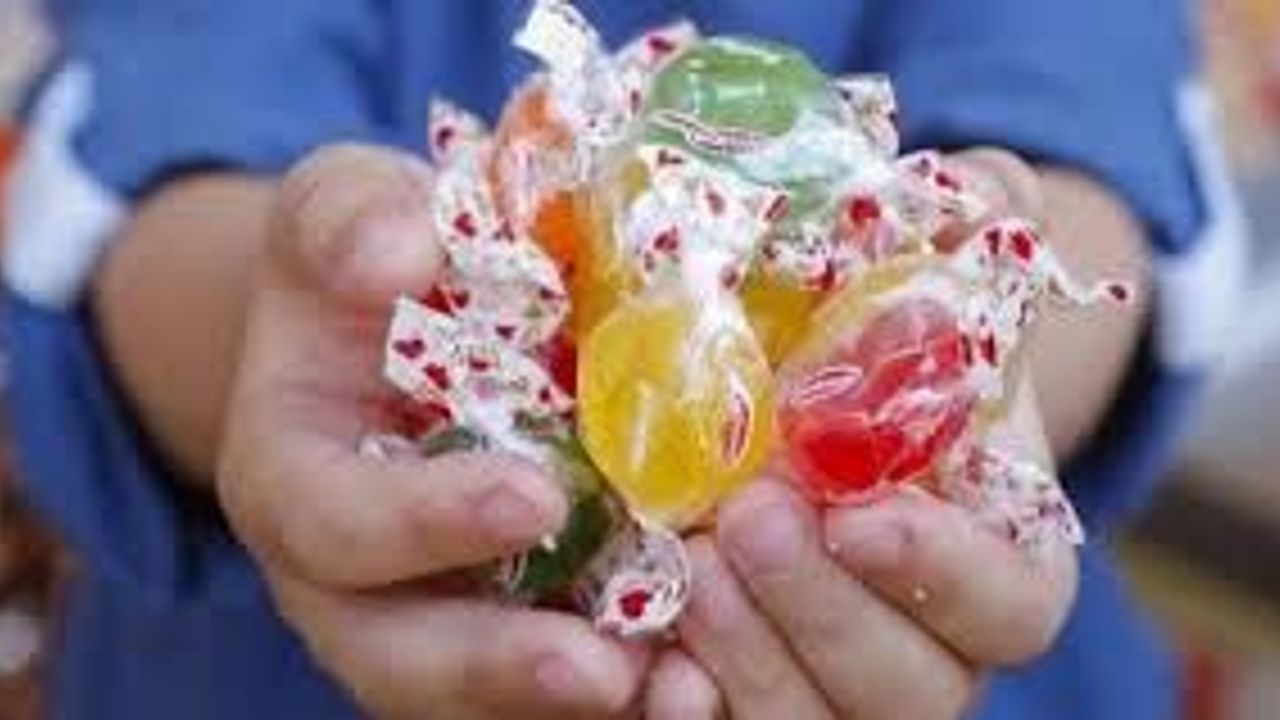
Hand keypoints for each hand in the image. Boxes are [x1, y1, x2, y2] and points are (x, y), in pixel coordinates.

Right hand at [216, 145, 644, 718]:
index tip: (532, 499)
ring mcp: (427, 613)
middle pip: (396, 657)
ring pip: (479, 698)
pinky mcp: (509, 623)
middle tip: (601, 670)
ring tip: (679, 694)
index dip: (423, 523)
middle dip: (497, 667)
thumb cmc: (368, 264)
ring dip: (572, 706)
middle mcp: (348, 576)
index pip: (335, 523)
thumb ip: (352, 222)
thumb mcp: (341, 209)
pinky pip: (550, 686)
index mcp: (293, 476)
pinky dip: (626, 689)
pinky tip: (706, 678)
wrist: (401, 323)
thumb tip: (400, 255)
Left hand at [645, 150, 1079, 719]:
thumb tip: (984, 194)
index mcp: (997, 562)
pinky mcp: (750, 688)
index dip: (945, 570)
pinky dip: (686, 705)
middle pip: (909, 687)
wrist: (811, 409)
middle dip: (824, 610)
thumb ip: (976, 236)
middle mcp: (929, 645)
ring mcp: (834, 680)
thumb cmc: (889, 352)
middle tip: (744, 518)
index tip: (864, 511)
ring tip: (683, 563)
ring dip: (749, 655)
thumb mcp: (934, 282)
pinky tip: (642, 662)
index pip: (1007, 601)